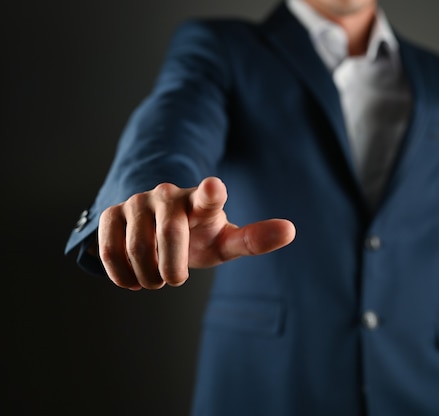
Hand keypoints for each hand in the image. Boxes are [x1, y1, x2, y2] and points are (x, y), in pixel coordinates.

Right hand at [97, 177, 295, 289]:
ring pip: (137, 248)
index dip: (211, 193)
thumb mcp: (225, 242)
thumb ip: (254, 239)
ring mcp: (138, 201)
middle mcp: (168, 195)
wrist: (157, 231)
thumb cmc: (198, 236)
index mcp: (202, 202)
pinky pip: (110, 251)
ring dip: (148, 276)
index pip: (209, 196)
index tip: (214, 188)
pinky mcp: (112, 213)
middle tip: (174, 280)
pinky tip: (133, 277)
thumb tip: (291, 230)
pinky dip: (123, 275)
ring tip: (155, 277)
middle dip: (172, 268)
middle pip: (169, 235)